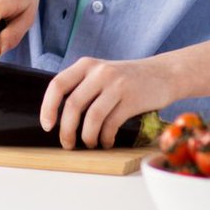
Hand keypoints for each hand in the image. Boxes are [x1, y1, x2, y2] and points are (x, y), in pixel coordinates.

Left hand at [40, 55, 172, 148]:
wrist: (162, 73)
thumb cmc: (126, 78)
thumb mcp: (100, 73)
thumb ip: (82, 86)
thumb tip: (59, 115)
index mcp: (86, 64)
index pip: (58, 84)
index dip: (48, 107)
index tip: (47, 125)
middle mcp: (99, 72)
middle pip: (73, 104)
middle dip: (67, 129)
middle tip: (67, 144)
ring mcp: (116, 84)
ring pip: (92, 117)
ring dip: (87, 137)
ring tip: (89, 144)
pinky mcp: (131, 99)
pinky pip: (111, 124)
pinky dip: (105, 138)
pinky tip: (106, 142)